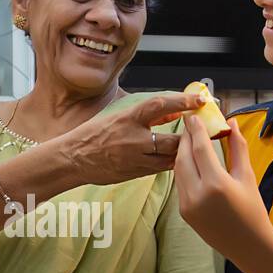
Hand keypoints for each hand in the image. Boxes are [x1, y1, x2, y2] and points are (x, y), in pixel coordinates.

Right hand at [55, 91, 202, 186]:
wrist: (74, 158)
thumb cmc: (93, 134)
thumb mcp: (118, 116)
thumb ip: (146, 114)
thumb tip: (172, 112)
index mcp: (128, 119)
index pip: (161, 105)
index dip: (182, 101)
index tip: (199, 99)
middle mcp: (133, 139)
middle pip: (172, 140)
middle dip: (188, 137)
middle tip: (199, 131)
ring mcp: (135, 159)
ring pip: (169, 158)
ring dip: (181, 152)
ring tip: (190, 146)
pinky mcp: (135, 173)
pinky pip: (160, 168)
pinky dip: (169, 162)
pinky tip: (175, 158)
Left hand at [172, 115, 272, 270]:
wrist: (248, 245)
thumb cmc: (253, 210)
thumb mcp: (246, 176)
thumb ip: (237, 148)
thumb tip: (232, 123)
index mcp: (216, 184)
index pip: (199, 148)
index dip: (195, 129)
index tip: (194, 115)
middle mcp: (197, 195)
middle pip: (183, 157)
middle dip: (185, 138)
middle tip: (190, 124)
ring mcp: (187, 205)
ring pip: (178, 170)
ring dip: (182, 152)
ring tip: (191, 139)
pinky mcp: (183, 212)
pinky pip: (180, 183)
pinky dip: (183, 168)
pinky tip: (191, 160)